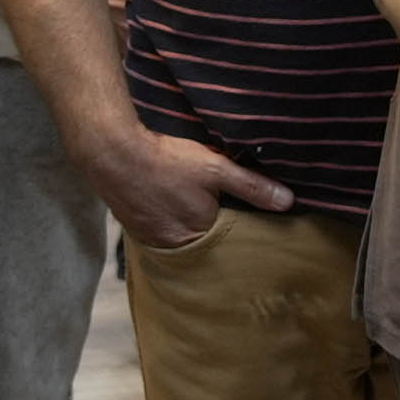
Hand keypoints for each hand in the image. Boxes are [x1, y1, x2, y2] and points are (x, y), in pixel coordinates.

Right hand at [85, 120, 292, 249]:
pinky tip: (170, 202)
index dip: (237, 226)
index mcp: (198, 237)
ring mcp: (153, 240)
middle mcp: (175, 247)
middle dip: (214, 227)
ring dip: (189, 223)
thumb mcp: (215, 168)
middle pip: (205, 241)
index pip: (229, 240)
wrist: (112, 153)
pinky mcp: (137, 230)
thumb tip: (288, 201)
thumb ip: (252, 187)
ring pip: (183, 236)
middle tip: (213, 204)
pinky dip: (169, 220)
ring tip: (189, 202)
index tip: (242, 213)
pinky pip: (162, 230)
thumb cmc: (166, 161)